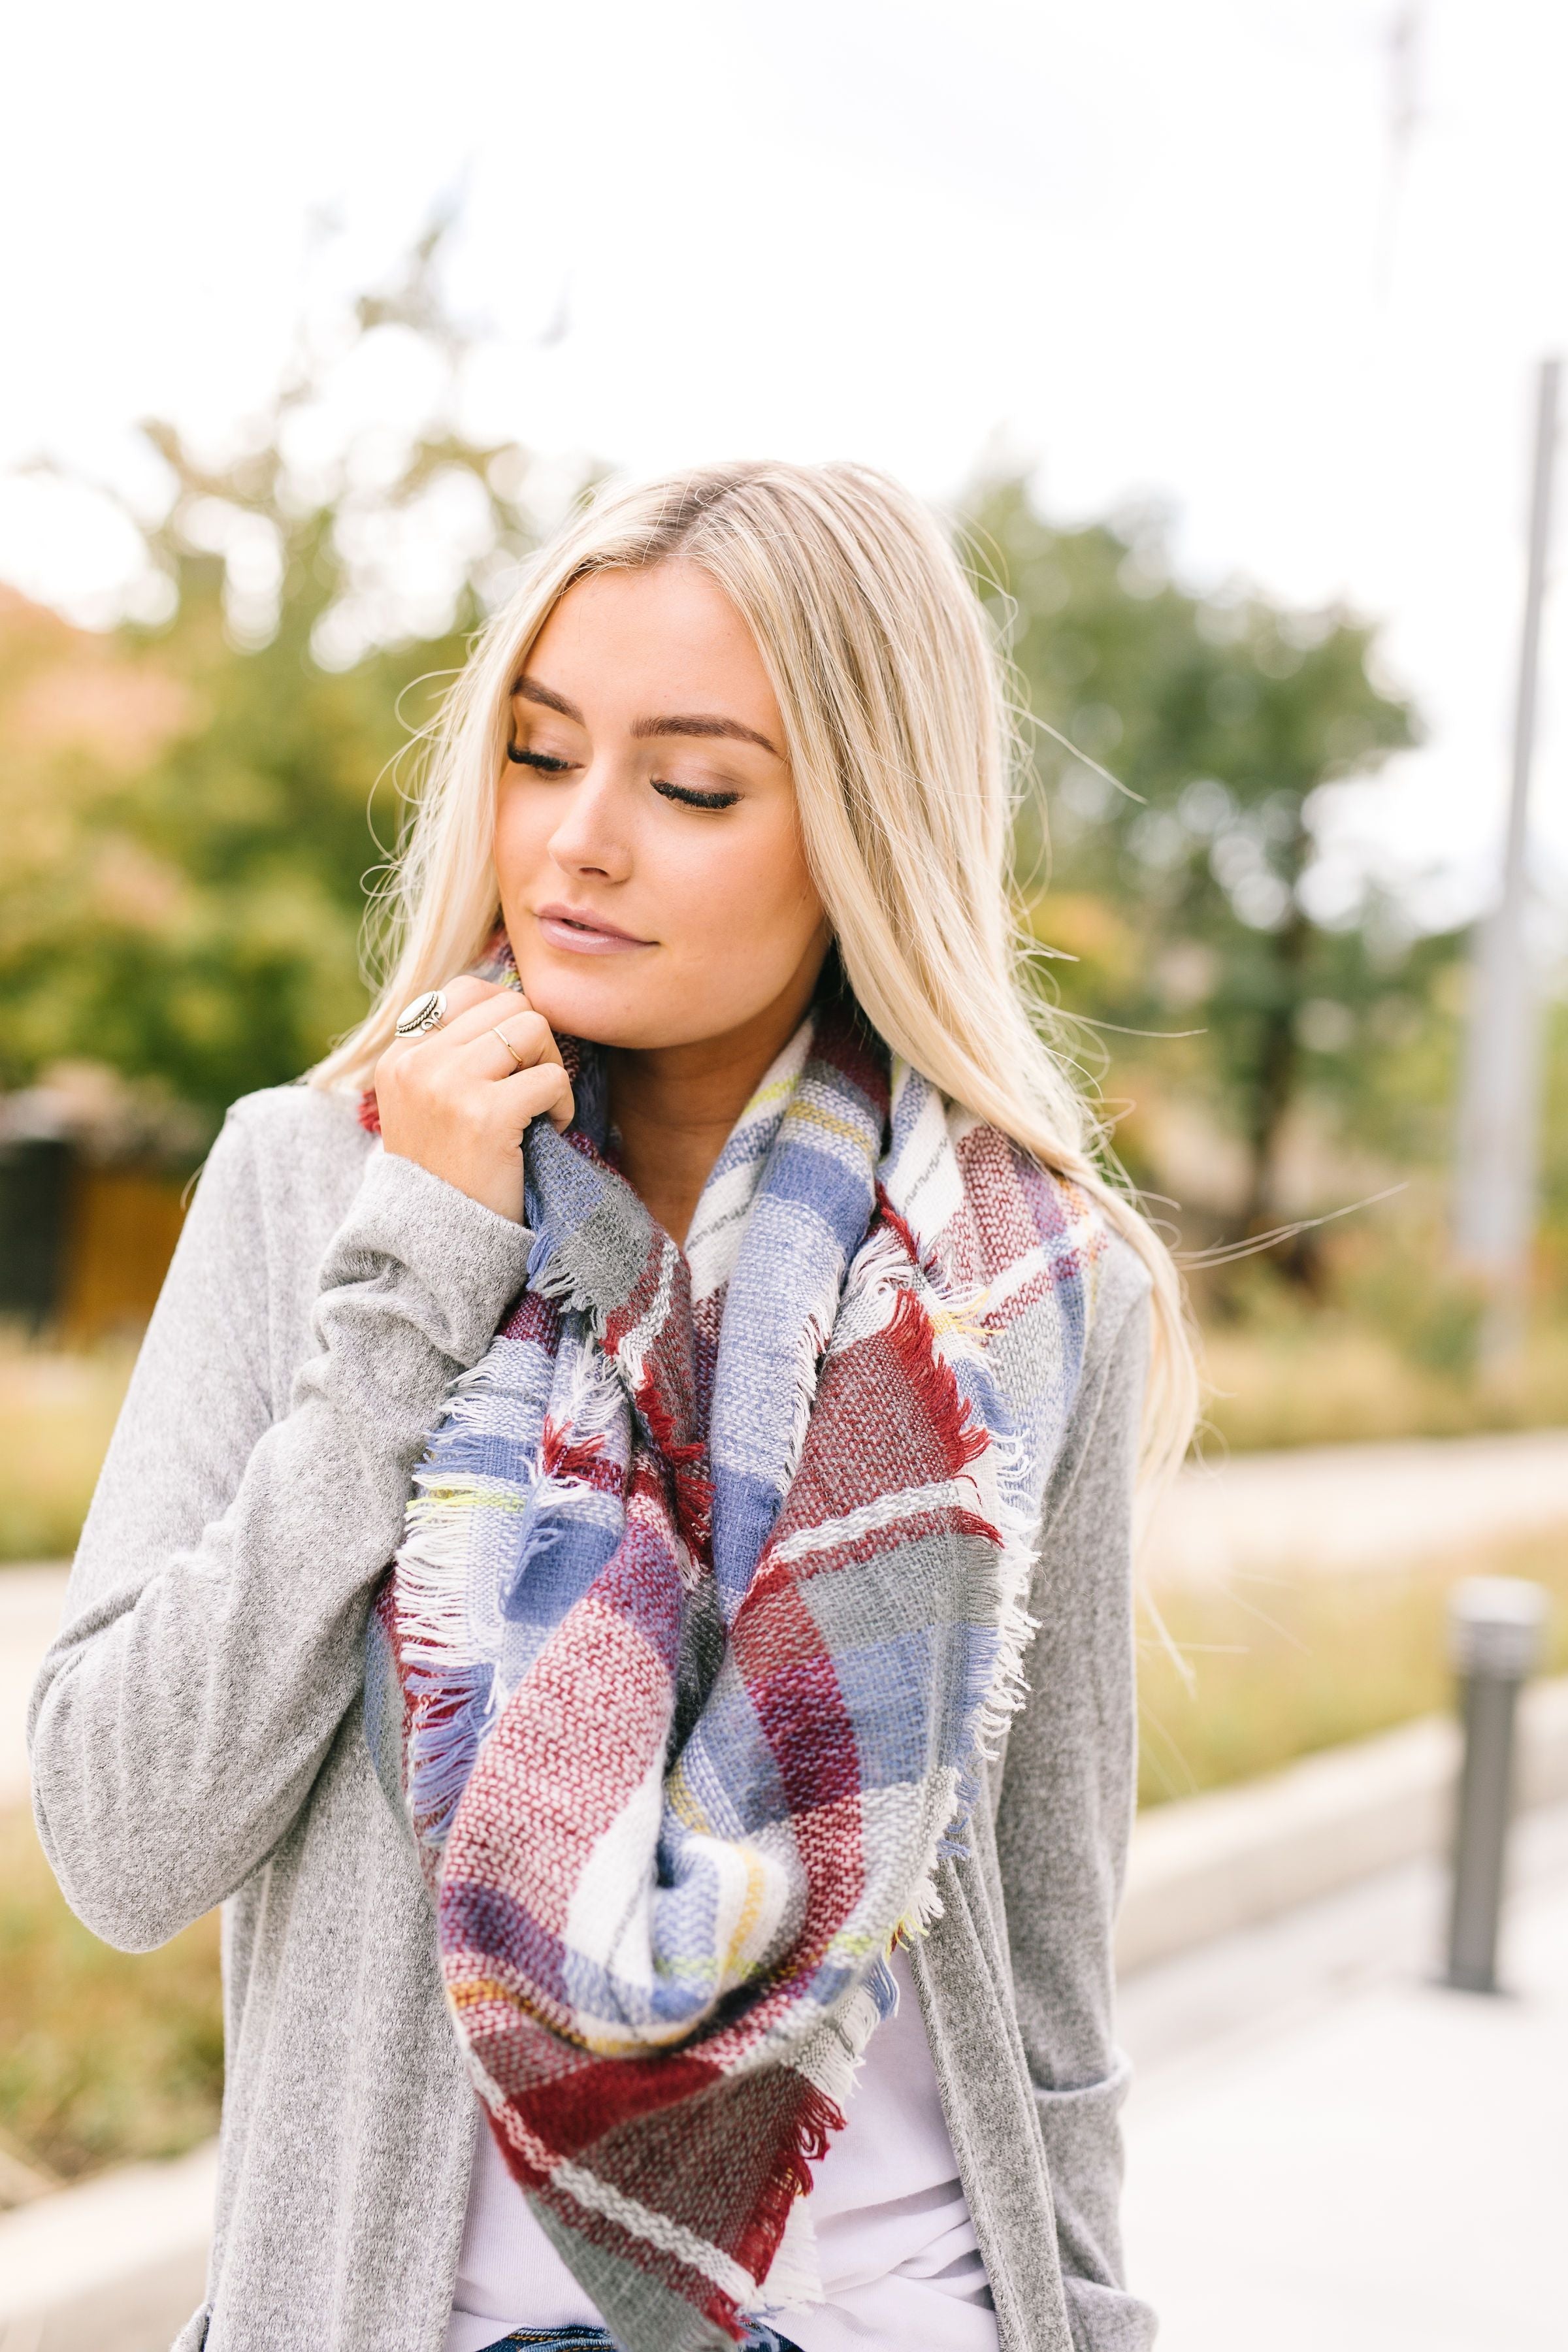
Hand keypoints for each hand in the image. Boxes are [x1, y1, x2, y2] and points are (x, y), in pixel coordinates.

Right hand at [372, 977, 573, 1223]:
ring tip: (539, 1108)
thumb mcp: (428, 1104)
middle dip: (534, 1044)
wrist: (438, 1246)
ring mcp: (448, 1085)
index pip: (467, 989)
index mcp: (401, 1056)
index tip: (514, 1063)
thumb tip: (513, 1001)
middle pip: (508, 1005)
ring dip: (549, 1066)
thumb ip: (453, 1053)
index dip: (505, 1017)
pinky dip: (562, 1106)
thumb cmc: (448, 1173)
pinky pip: (551, 1078)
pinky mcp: (485, 1115)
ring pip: (532, 1027)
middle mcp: (418, 1063)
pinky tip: (548, 1133)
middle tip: (532, 1089)